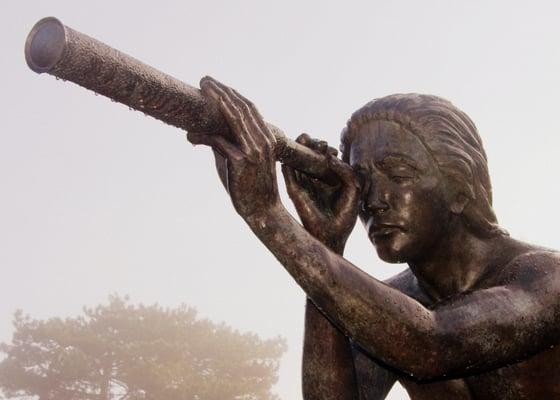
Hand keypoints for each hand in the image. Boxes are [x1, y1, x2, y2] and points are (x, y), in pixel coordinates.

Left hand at [188, 76, 279, 217]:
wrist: (262, 211)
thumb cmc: (249, 185)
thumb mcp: (239, 160)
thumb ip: (224, 144)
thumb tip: (200, 133)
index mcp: (267, 138)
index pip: (249, 108)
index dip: (231, 94)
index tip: (215, 84)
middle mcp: (263, 141)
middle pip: (241, 108)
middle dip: (222, 91)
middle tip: (204, 81)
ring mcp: (254, 150)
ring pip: (233, 118)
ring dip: (215, 102)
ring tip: (201, 92)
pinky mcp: (241, 161)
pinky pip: (219, 141)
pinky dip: (203, 136)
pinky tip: (190, 136)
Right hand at [281, 134, 359, 252]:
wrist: (332, 236)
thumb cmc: (344, 215)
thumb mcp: (352, 188)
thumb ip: (345, 170)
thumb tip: (330, 156)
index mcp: (328, 179)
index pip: (322, 158)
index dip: (324, 149)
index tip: (331, 149)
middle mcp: (314, 179)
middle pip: (308, 156)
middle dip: (311, 144)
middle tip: (317, 141)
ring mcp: (303, 184)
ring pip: (297, 160)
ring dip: (299, 148)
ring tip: (304, 137)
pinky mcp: (293, 190)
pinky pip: (288, 172)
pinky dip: (288, 160)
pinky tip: (291, 150)